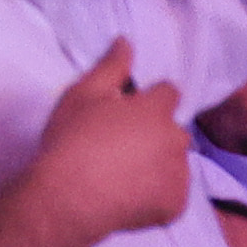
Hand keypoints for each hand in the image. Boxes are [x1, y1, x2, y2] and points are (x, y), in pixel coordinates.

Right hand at [18, 41, 191, 246]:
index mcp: (156, 110)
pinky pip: (173, 193)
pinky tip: (130, 195)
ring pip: (175, 162)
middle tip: (122, 145)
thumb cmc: (72, 140)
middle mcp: (175, 139)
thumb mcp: (82, 95)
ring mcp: (178, 175)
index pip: (169, 93)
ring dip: (159, 163)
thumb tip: (127, 41)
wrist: (68, 197)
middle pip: (173, 130)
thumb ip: (110, 67)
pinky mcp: (175, 205)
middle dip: (156, 133)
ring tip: (125, 174)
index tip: (128, 111)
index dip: (150, 99)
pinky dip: (157, 193)